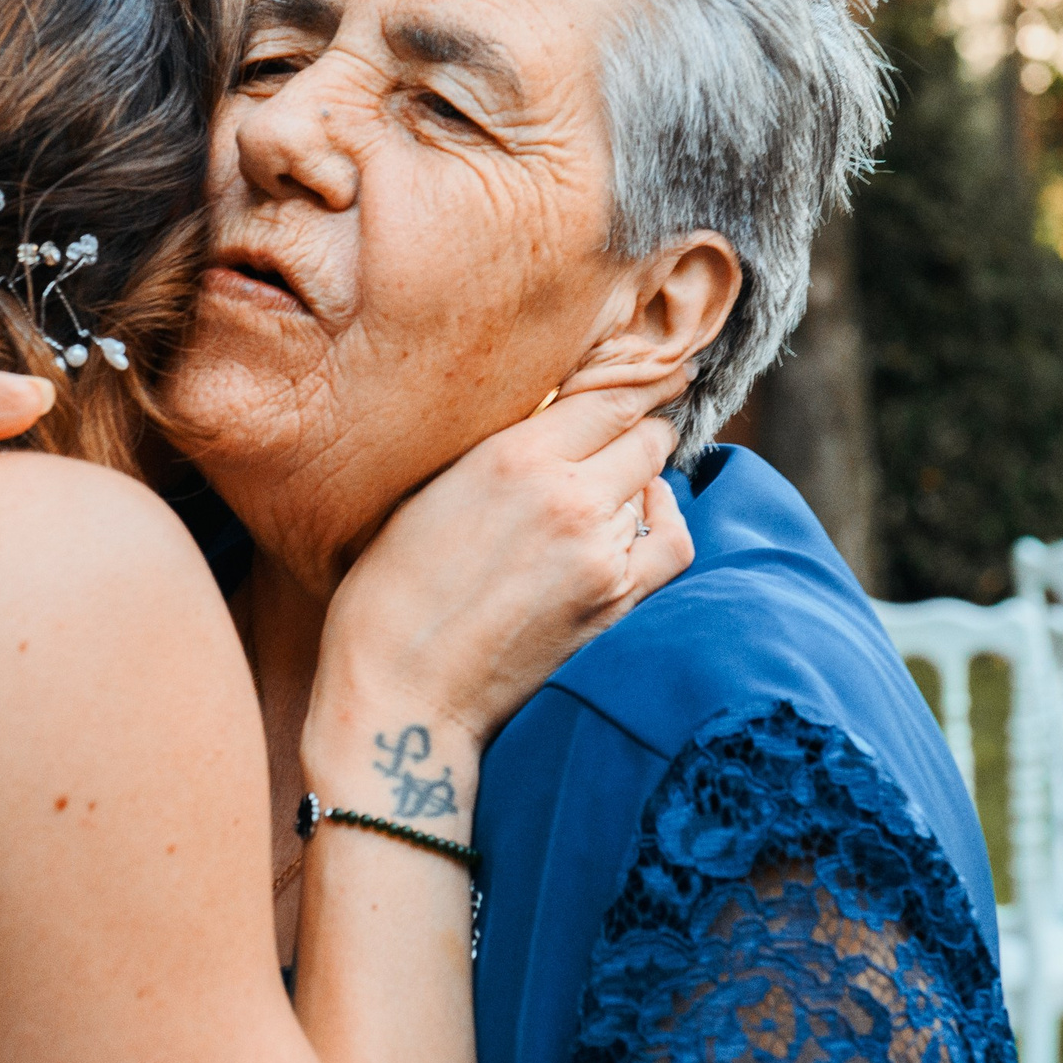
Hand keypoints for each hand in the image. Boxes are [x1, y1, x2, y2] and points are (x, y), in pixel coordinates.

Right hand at [306, 364, 695, 777]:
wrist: (402, 695)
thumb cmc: (390, 592)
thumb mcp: (428, 491)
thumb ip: (498, 449)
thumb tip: (553, 417)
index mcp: (515, 456)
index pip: (610, 395)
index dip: (637, 379)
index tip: (654, 368)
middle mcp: (570, 496)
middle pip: (646, 434)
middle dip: (639, 425)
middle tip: (629, 424)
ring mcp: (601, 552)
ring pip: (654, 486)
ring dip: (637, 478)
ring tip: (608, 483)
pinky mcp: (617, 602)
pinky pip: (672, 541)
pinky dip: (663, 520)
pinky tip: (640, 516)